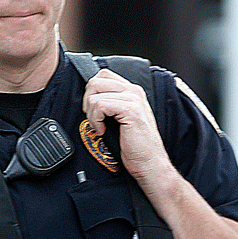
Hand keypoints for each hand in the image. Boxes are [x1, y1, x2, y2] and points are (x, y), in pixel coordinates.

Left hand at [81, 70, 170, 184]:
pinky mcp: (130, 110)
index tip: (93, 111)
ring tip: (99, 127)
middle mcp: (134, 91)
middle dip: (87, 101)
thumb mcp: (121, 119)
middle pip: (96, 81)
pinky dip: (95, 120)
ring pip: (95, 94)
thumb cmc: (134, 146)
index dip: (91, 92)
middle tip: (93, 119)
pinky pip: (100, 105)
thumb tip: (89, 99)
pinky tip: (102, 130)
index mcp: (131, 91)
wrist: (149, 163)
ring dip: (91, 114)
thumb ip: (110, 104)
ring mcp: (133, 99)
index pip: (103, 75)